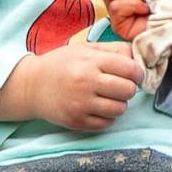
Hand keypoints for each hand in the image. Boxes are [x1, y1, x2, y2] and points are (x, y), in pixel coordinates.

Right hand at [0, 41, 142, 130]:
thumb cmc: (62, 64)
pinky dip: (108, 116)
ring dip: (119, 103)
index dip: (137, 72)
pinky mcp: (77, 121)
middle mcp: (86, 83)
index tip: (135, 74)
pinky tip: (99, 107)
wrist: (32, 86)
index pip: (129, 69)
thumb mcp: (85, 48)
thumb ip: (113, 49)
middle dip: (129, 88)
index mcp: (90, 62)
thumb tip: (138, 57)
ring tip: (109, 96)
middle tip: (121, 85)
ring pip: (120, 109)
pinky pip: (107, 123)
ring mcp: (81, 105)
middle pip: (128, 90)